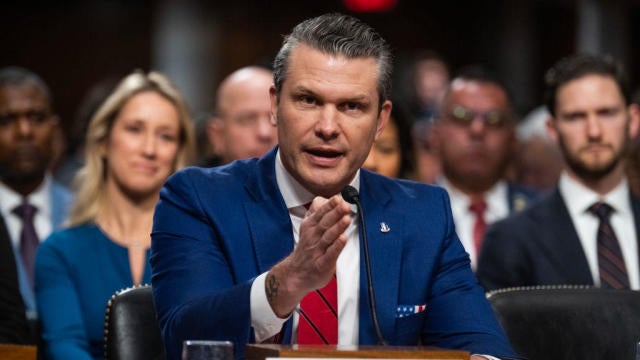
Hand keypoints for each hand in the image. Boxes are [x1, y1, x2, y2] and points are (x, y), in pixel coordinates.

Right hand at [265, 195, 350, 316]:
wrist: (296, 273)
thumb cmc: (305, 249)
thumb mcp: (306, 228)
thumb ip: (314, 213)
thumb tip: (320, 198)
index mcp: (310, 226)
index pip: (320, 213)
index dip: (329, 205)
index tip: (338, 198)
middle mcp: (313, 237)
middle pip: (325, 223)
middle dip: (335, 213)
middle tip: (345, 206)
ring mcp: (317, 250)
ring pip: (328, 237)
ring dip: (338, 227)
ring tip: (346, 219)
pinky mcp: (323, 263)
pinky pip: (331, 254)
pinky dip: (337, 246)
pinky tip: (343, 239)